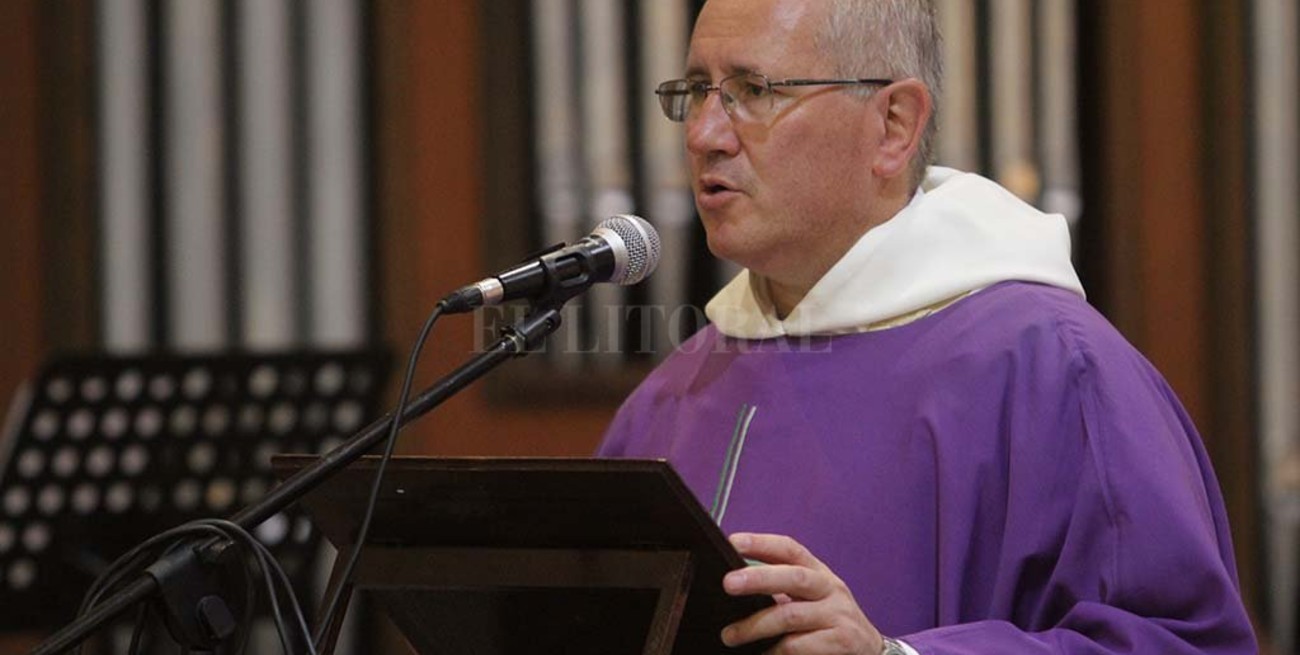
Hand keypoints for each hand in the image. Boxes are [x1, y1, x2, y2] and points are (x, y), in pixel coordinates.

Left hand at [721, 533, 883, 654]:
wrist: (870, 652)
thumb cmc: (830, 622)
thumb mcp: (812, 598)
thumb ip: (783, 590)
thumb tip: (736, 584)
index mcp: (818, 573)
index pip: (790, 550)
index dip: (762, 542)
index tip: (733, 542)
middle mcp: (830, 589)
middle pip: (794, 576)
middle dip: (758, 578)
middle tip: (728, 583)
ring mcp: (838, 615)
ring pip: (791, 616)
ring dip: (755, 626)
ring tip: (730, 635)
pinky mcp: (842, 641)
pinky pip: (800, 646)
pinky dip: (776, 650)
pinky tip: (763, 653)